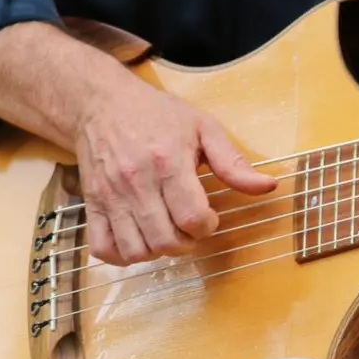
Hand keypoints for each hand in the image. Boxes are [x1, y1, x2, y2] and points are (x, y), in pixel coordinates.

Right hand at [76, 75, 278, 265]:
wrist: (100, 103)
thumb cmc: (155, 114)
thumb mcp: (202, 127)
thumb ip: (233, 161)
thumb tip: (267, 186)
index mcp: (168, 161)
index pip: (192, 218)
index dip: (208, 227)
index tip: (208, 216)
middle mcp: (137, 182)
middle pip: (165, 240)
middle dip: (187, 243)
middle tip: (189, 228)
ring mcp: (111, 195)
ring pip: (136, 250)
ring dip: (157, 251)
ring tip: (164, 233)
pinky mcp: (91, 203)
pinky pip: (101, 247)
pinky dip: (120, 255)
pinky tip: (136, 240)